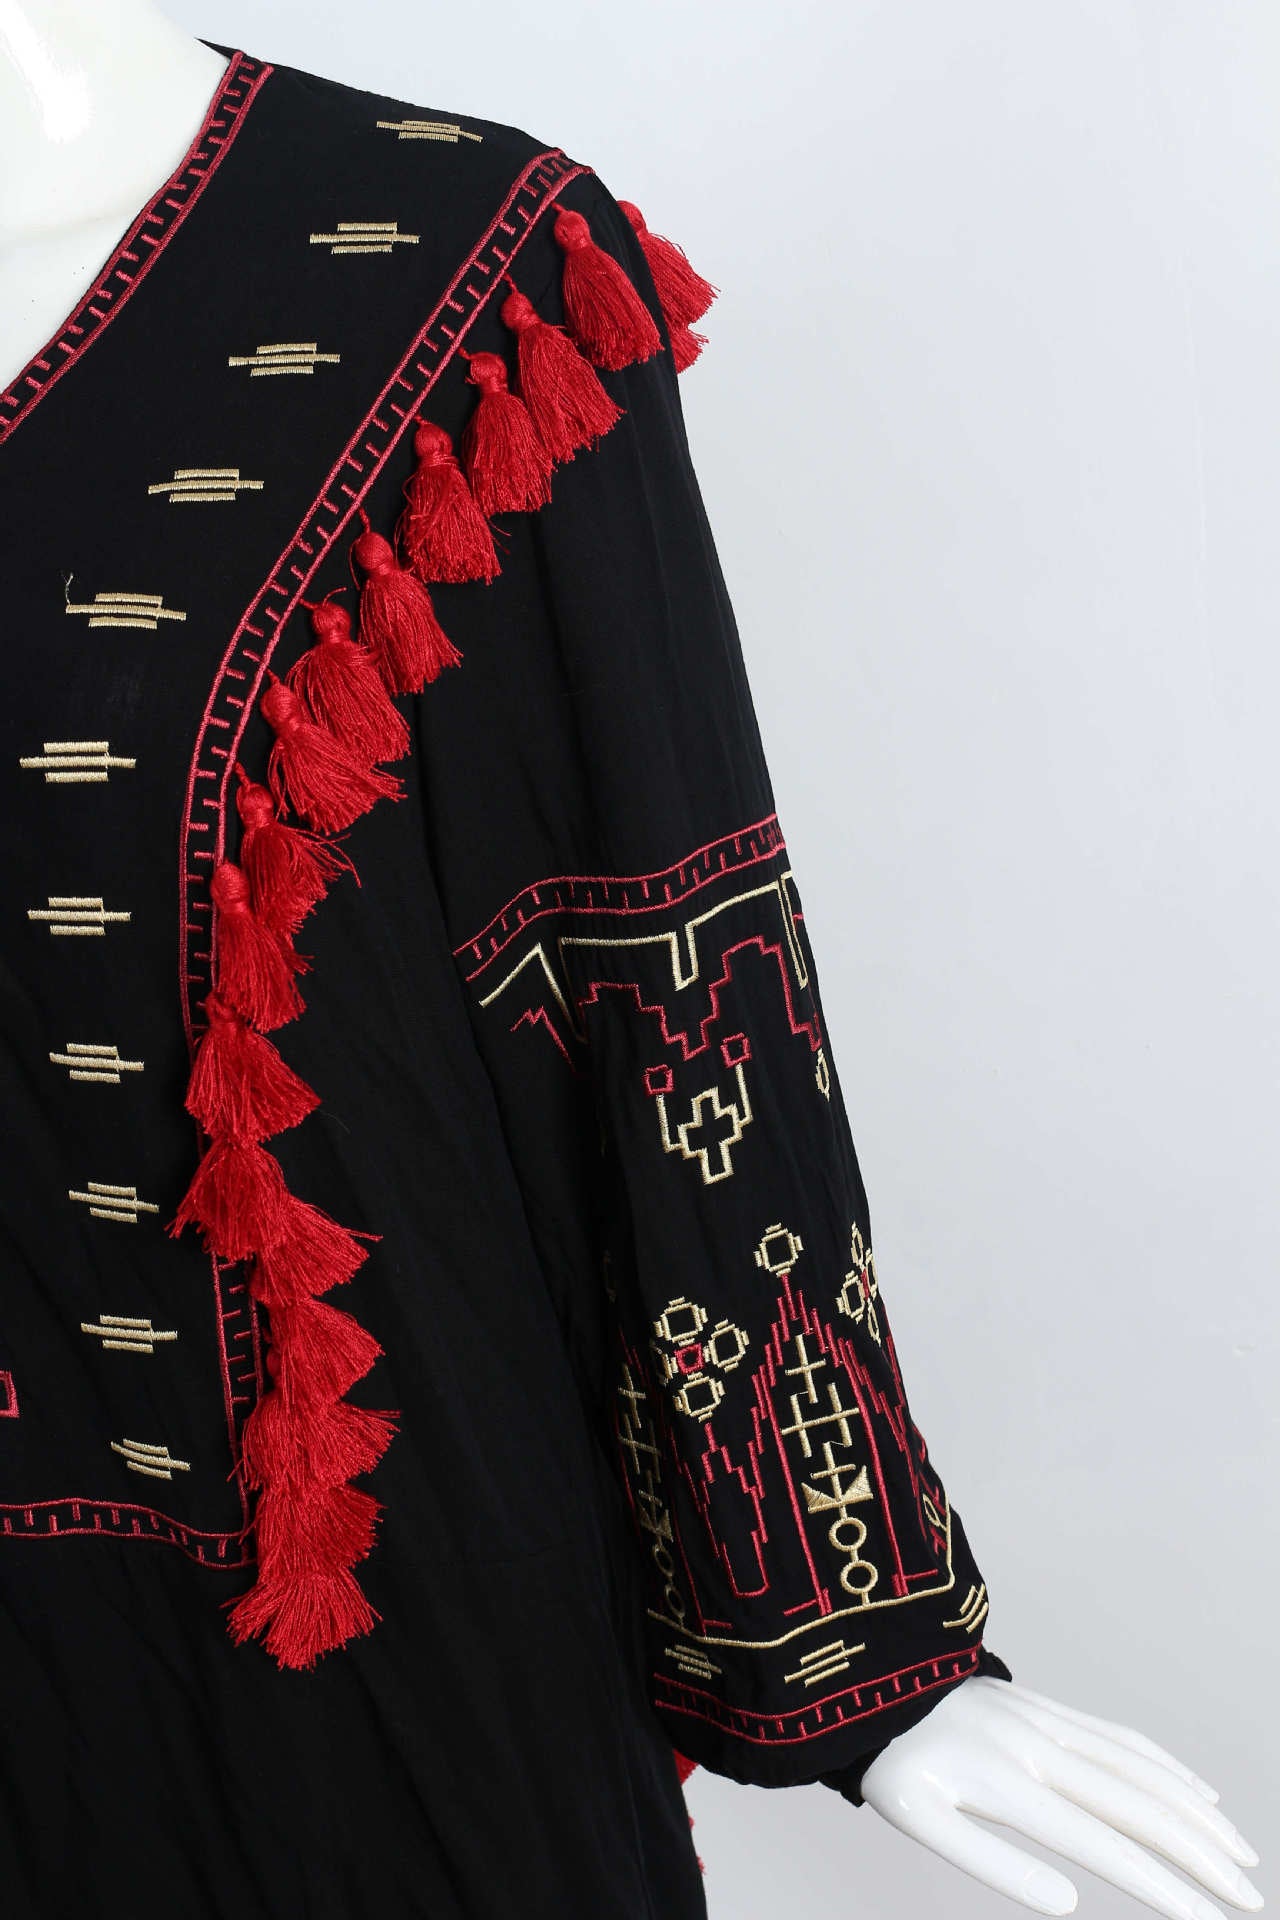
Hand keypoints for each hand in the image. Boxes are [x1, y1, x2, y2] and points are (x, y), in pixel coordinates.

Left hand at [859, 1675, 1262, 1918]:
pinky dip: (1166, 1766)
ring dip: (1198, 1814)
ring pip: (1140, 1769)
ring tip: (1241, 1857)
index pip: (1105, 1847)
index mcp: (1008, 1786)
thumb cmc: (892, 1763)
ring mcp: (1048, 1722)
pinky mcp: (1046, 1708)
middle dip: (1201, 1858)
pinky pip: (1119, 1737)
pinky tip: (1198, 1794)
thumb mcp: (922, 1823)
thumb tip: (1071, 1905)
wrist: (868, 1678)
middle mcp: (1040, 1749)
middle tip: (1250, 1901)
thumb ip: (996, 1865)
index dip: (1164, 1887)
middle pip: (1139, 1807)